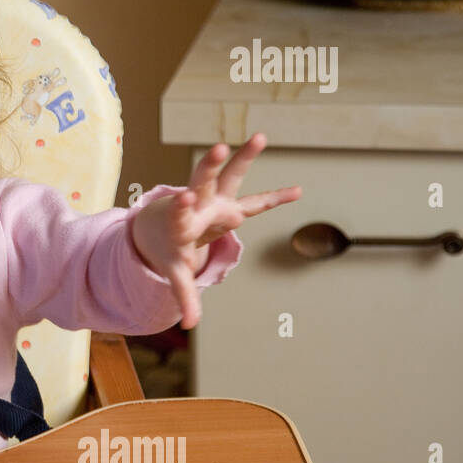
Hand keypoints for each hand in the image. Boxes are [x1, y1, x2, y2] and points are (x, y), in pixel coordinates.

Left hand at [130, 132, 301, 328]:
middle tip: (217, 148)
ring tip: (259, 137)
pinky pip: (257, 201)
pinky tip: (299, 191)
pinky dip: (275, 198)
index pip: (180, 212)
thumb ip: (183, 294)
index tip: (183, 195)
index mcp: (181, 222)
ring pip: (229, 176)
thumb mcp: (173, 269)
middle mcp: (199, 204)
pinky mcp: (230, 202)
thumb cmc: (169, 247)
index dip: (182, 205)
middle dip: (208, 165)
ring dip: (244, 158)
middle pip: (202, 181)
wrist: (163, 226)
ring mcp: (216, 199)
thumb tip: (189, 325)